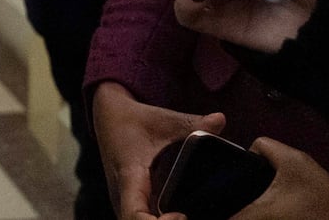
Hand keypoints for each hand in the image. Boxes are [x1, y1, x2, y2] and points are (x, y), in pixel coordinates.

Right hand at [93, 81, 224, 218]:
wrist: (107, 118)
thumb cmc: (134, 120)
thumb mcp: (163, 119)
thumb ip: (193, 124)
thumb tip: (220, 119)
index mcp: (128, 176)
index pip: (134, 215)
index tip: (181, 215)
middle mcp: (122, 196)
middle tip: (191, 216)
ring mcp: (124, 202)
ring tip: (188, 215)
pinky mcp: (131, 204)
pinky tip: (184, 215)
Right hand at [228, 138, 328, 219]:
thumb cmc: (313, 214)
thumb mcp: (270, 213)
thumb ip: (241, 215)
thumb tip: (222, 216)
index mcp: (289, 157)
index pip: (256, 144)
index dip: (241, 159)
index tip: (233, 180)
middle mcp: (302, 164)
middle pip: (266, 165)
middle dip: (252, 182)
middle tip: (242, 198)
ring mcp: (313, 182)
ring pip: (278, 182)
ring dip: (267, 195)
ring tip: (256, 209)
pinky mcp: (320, 197)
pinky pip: (292, 194)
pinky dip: (282, 204)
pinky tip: (277, 216)